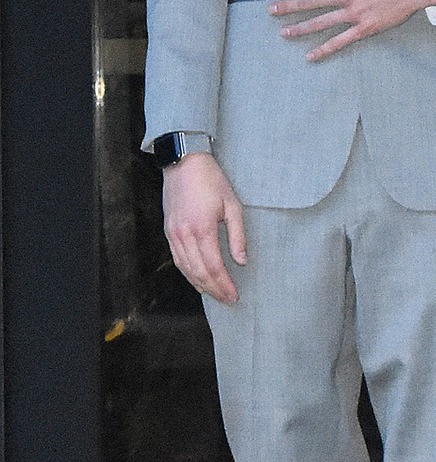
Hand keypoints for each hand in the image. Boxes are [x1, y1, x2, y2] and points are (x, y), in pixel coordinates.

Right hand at [162, 153, 245, 304]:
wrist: (184, 162)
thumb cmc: (211, 181)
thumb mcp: (233, 206)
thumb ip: (238, 236)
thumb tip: (241, 260)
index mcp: (202, 229)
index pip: (214, 267)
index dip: (224, 284)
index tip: (234, 295)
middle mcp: (184, 235)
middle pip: (199, 272)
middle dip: (214, 290)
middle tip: (227, 299)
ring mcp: (173, 234)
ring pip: (186, 269)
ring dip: (200, 285)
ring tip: (215, 294)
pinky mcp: (169, 231)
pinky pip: (177, 259)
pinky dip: (188, 273)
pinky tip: (197, 280)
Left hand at [273, 0, 435, 59]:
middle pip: (308, 2)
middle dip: (287, 6)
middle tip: (271, 10)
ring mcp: (352, 14)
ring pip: (320, 23)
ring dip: (299, 28)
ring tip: (283, 33)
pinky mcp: (364, 28)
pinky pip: (340, 41)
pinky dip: (324, 49)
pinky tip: (310, 55)